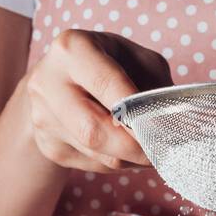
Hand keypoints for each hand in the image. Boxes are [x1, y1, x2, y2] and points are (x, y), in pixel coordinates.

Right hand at [26, 29, 171, 171]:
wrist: (57, 78)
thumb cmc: (106, 64)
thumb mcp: (135, 58)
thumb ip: (154, 85)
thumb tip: (170, 126)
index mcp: (72, 50)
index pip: (107, 85)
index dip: (136, 113)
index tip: (162, 131)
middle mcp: (48, 83)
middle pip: (94, 131)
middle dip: (135, 148)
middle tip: (161, 152)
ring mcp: (44, 118)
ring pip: (97, 154)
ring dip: (131, 159)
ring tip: (149, 149)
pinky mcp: (48, 145)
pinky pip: (93, 165)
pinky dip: (118, 162)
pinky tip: (124, 148)